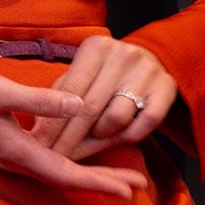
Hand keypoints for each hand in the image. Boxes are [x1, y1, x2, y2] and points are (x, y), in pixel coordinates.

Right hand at [0, 61, 148, 197]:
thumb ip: (38, 100)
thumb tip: (79, 106)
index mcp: (16, 150)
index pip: (66, 173)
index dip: (100, 181)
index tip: (130, 188)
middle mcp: (15, 159)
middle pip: (66, 177)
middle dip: (102, 180)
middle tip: (138, 184)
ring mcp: (8, 154)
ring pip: (57, 170)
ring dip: (87, 172)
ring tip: (117, 172)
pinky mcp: (4, 145)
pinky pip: (45, 159)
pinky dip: (68, 159)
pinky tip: (79, 151)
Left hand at [30, 35, 177, 161]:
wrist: (151, 59)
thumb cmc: (104, 72)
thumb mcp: (82, 72)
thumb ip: (62, 95)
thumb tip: (38, 130)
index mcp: (96, 47)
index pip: (69, 91)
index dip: (53, 121)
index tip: (40, 144)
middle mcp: (122, 55)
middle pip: (90, 107)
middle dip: (69, 138)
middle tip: (56, 157)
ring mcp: (147, 71)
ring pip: (116, 118)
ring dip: (98, 137)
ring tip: (87, 143)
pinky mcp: (167, 89)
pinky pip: (145, 124)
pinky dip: (128, 136)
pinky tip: (115, 139)